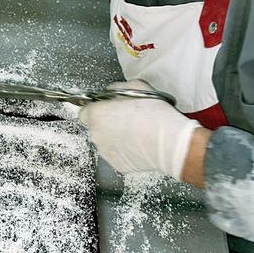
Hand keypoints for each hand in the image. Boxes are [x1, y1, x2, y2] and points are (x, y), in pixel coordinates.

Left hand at [79, 80, 201, 180]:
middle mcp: (96, 135)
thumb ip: (115, 89)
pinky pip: (117, 155)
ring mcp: (105, 153)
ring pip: (106, 142)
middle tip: (126, 119)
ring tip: (136, 133)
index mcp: (96, 114)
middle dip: (107, 124)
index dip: (95, 110)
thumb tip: (110, 94)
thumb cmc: (153, 113)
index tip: (106, 109)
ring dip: (115, 138)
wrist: (170, 142)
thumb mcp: (134, 86)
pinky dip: (125, 151)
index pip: (83, 112)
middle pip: (95, 128)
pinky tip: (139, 145)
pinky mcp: (117, 166)